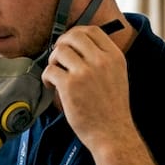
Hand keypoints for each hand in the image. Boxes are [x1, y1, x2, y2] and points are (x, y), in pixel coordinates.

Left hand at [42, 24, 133, 150]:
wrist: (113, 133)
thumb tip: (79, 46)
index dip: (76, 34)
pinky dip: (47, 77)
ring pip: (60, 51)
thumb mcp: (117, 75)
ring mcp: (85, 72)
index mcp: (114, 57)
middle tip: (59, 58)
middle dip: (62, 44)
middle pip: (73, 36)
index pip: (92, 31)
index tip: (70, 45)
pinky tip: (52, 87)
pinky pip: (50, 70)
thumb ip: (103, 59)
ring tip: (56, 75)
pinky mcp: (70, 86)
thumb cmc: (112, 108)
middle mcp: (101, 61)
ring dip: (53, 61)